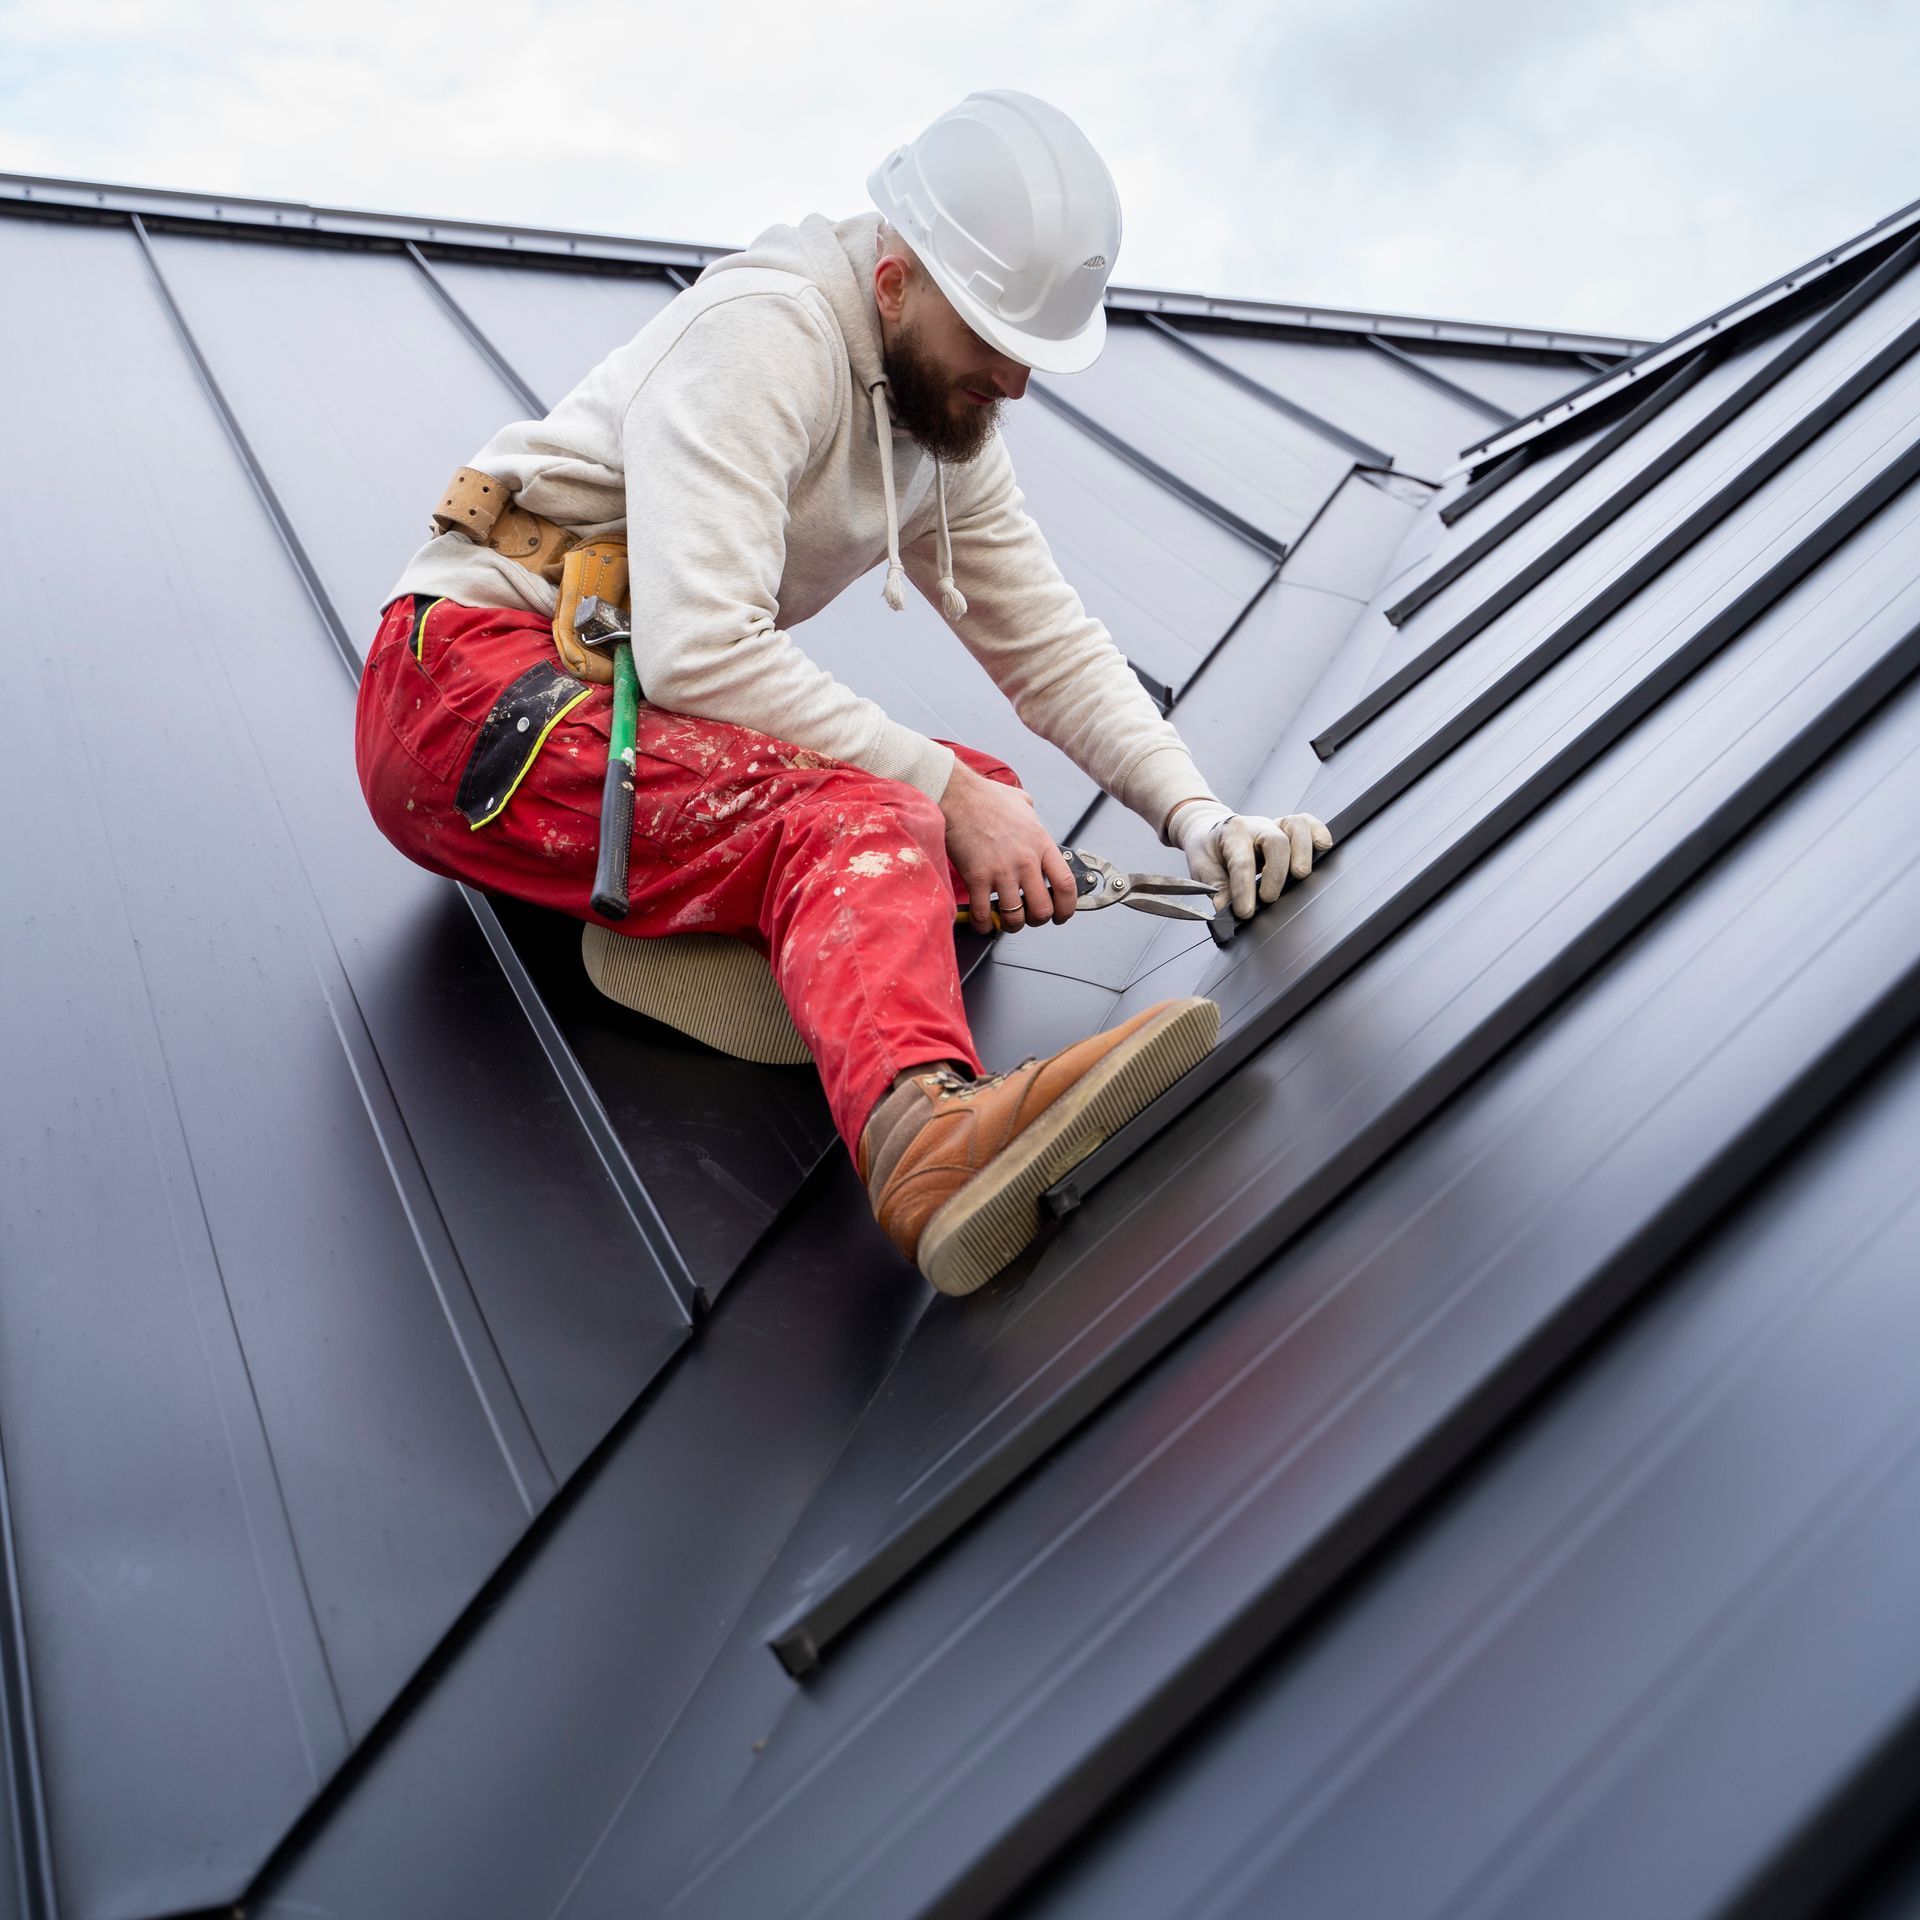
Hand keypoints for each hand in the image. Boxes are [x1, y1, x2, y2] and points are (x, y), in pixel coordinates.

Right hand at [938, 761, 1077, 933]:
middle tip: (1029, 918)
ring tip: (1005, 921)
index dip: (1067, 908)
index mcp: (1041, 844)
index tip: (1061, 914)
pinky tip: (982, 921)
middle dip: (1037, 920)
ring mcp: (1002, 871)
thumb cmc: (986, 797)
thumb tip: (1031, 814)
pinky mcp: (977, 878)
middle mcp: (1026, 861)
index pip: (1067, 885)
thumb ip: (1033, 815)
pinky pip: (984, 913)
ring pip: (1015, 917)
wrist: (958, 796)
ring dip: (1011, 925)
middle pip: (1043, 909)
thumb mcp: (1022, 802)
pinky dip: (984, 924)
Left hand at [1172, 802, 1331, 919]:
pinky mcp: (1287, 827)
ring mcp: (1274, 824)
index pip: (1241, 862)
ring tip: (1300, 875)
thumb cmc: (1209, 849)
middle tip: (1269, 899)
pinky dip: (1318, 834)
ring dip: (1303, 851)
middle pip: (1275, 842)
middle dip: (1276, 873)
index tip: (1245, 912)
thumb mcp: (1203, 869)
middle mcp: (1256, 825)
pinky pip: (1309, 822)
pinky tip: (1322, 849)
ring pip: (1296, 826)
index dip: (1244, 890)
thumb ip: (1217, 890)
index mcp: (1231, 835)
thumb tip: (1226, 913)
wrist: (1208, 827)